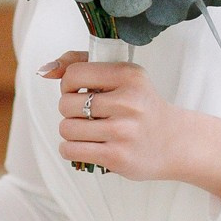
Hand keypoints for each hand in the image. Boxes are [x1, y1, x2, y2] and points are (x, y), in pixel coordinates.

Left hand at [43, 50, 220, 194]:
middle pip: (65, 104)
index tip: (81, 92)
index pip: (73, 75)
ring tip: (89, 131)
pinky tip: (87, 145)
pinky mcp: (117, 156)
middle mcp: (127, 102)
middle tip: (88, 114)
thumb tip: (44, 70)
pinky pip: (70, 150)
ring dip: (71, 131)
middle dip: (70, 110)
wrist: (175, 141)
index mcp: (128, 75)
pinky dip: (71, 149)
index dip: (68, 85)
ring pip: (66, 128)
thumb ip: (81, 64)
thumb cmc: (141, 105)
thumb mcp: (122, 76)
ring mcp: (123, 131)